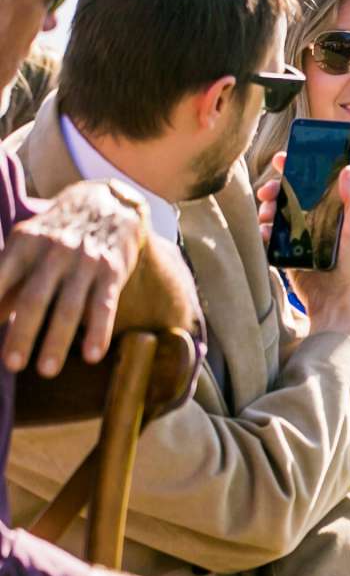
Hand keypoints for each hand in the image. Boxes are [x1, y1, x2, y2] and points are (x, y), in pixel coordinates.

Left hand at [0, 180, 146, 375]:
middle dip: (21, 334)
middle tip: (11, 364)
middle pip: (34, 299)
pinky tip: (91, 356)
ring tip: (46, 371)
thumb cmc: (58, 233)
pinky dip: (97, 332)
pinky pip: (103, 307)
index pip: (1, 278)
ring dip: (56, 342)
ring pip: (68, 308)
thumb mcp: (28, 245)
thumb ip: (9, 277)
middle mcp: (53, 251)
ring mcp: (84, 262)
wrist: (106, 204)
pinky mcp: (111, 271)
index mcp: (24, 243)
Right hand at [261, 158, 349, 339]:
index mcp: (331, 212)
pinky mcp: (286, 253)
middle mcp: (314, 221)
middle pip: (288, 195)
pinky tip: (262, 233)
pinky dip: (261, 231)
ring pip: (275, 213)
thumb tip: (346, 169)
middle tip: (266, 193)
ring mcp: (298, 237)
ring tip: (265, 216)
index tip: (281, 159)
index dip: (295, 168)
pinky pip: (268, 236)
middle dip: (274, 189)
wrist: (335, 305)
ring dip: (265, 209)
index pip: (311, 183)